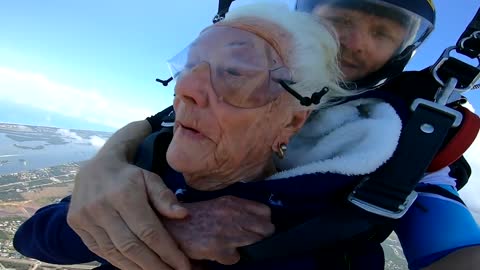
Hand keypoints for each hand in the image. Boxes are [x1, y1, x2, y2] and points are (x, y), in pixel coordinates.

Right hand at [67, 155, 189, 269]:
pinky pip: (102, 252)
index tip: (183, 265)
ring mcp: (86, 218)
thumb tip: (183, 215)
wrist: (95, 169)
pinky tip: (137, 268)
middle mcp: (101, 208)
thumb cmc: (129, 176)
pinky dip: (121, 263)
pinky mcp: (77, 227)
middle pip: (132, 247)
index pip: (149, 231)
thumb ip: (165, 197)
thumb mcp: (151, 179)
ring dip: (138, 269)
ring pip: (115, 253)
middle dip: (155, 266)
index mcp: (124, 194)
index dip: (167, 252)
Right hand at [163, 196, 274, 264]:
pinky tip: (220, 254)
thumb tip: (258, 222)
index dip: (264, 222)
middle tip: (250, 241)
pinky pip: (236, 259)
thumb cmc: (194, 217)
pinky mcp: (218, 247)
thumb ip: (237, 210)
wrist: (169, 225)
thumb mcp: (218, 205)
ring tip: (234, 247)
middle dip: (261, 237)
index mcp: (233, 202)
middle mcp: (232, 214)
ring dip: (247, 248)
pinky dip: (229, 259)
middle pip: (266, 229)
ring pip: (256, 244)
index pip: (266, 212)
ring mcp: (226, 231)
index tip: (259, 228)